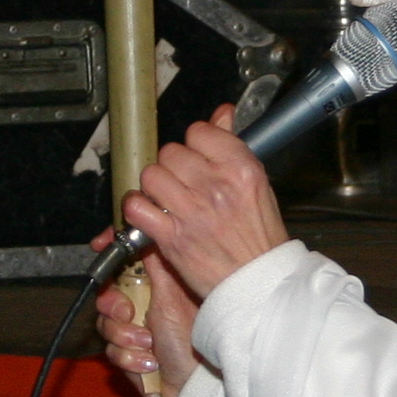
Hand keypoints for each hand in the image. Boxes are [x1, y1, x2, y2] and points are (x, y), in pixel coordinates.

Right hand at [96, 237, 201, 396]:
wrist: (197, 384)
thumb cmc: (194, 338)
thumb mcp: (170, 293)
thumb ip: (155, 260)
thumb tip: (146, 227)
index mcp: (154, 288)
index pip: (122, 265)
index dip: (110, 257)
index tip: (100, 246)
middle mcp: (143, 308)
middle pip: (106, 296)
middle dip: (113, 307)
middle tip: (128, 313)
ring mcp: (135, 335)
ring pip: (106, 327)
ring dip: (126, 338)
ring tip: (150, 346)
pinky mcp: (131, 359)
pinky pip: (113, 354)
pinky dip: (131, 360)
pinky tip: (151, 364)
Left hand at [122, 105, 289, 309]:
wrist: (259, 283)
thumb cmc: (260, 236)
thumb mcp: (257, 183)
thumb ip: (232, 146)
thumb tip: (222, 112)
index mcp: (240, 168)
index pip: (199, 132)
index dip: (196, 145)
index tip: (199, 160)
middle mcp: (215, 185)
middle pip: (171, 152)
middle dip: (174, 166)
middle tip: (183, 184)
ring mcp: (191, 211)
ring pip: (151, 175)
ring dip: (155, 186)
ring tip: (168, 199)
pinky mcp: (171, 237)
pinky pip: (137, 207)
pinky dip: (137, 209)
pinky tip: (150, 214)